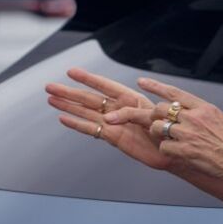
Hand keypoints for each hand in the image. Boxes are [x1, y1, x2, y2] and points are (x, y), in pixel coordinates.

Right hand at [46, 68, 173, 170]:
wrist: (171, 151)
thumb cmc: (166, 130)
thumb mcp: (150, 116)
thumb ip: (128, 114)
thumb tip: (107, 118)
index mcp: (129, 98)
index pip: (104, 85)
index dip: (87, 78)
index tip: (71, 72)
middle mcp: (117, 108)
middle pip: (88, 98)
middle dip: (69, 92)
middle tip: (50, 86)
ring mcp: (112, 123)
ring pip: (85, 112)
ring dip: (68, 105)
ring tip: (51, 99)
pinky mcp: (111, 137)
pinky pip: (90, 129)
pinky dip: (76, 124)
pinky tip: (63, 118)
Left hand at [106, 76, 222, 183]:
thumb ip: (204, 114)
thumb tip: (193, 113)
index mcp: (203, 108)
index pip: (173, 93)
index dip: (155, 86)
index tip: (141, 82)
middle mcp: (193, 118)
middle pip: (160, 110)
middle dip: (153, 116)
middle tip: (153, 122)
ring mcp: (187, 134)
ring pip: (157, 128)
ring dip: (158, 133)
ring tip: (169, 139)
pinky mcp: (184, 150)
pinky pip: (163, 147)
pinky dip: (167, 150)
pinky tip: (178, 152)